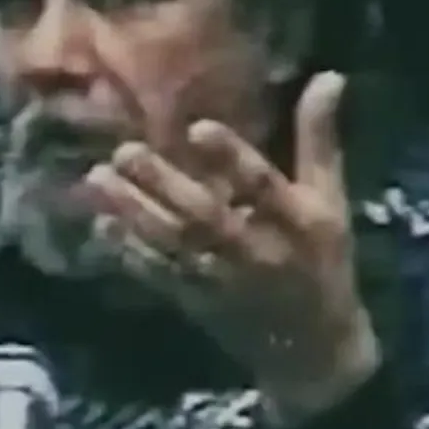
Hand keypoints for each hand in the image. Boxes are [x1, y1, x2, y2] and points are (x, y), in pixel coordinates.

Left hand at [83, 71, 379, 421]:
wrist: (314, 353)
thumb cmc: (324, 262)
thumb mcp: (330, 200)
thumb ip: (319, 139)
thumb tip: (327, 75)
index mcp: (298, 222)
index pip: (263, 186)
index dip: (231, 158)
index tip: (197, 127)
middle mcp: (258, 252)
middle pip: (207, 218)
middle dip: (164, 185)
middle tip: (124, 150)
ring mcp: (223, 282)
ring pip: (174, 246)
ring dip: (134, 213)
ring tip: (97, 178)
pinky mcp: (198, 303)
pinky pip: (160, 277)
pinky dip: (130, 253)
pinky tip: (101, 224)